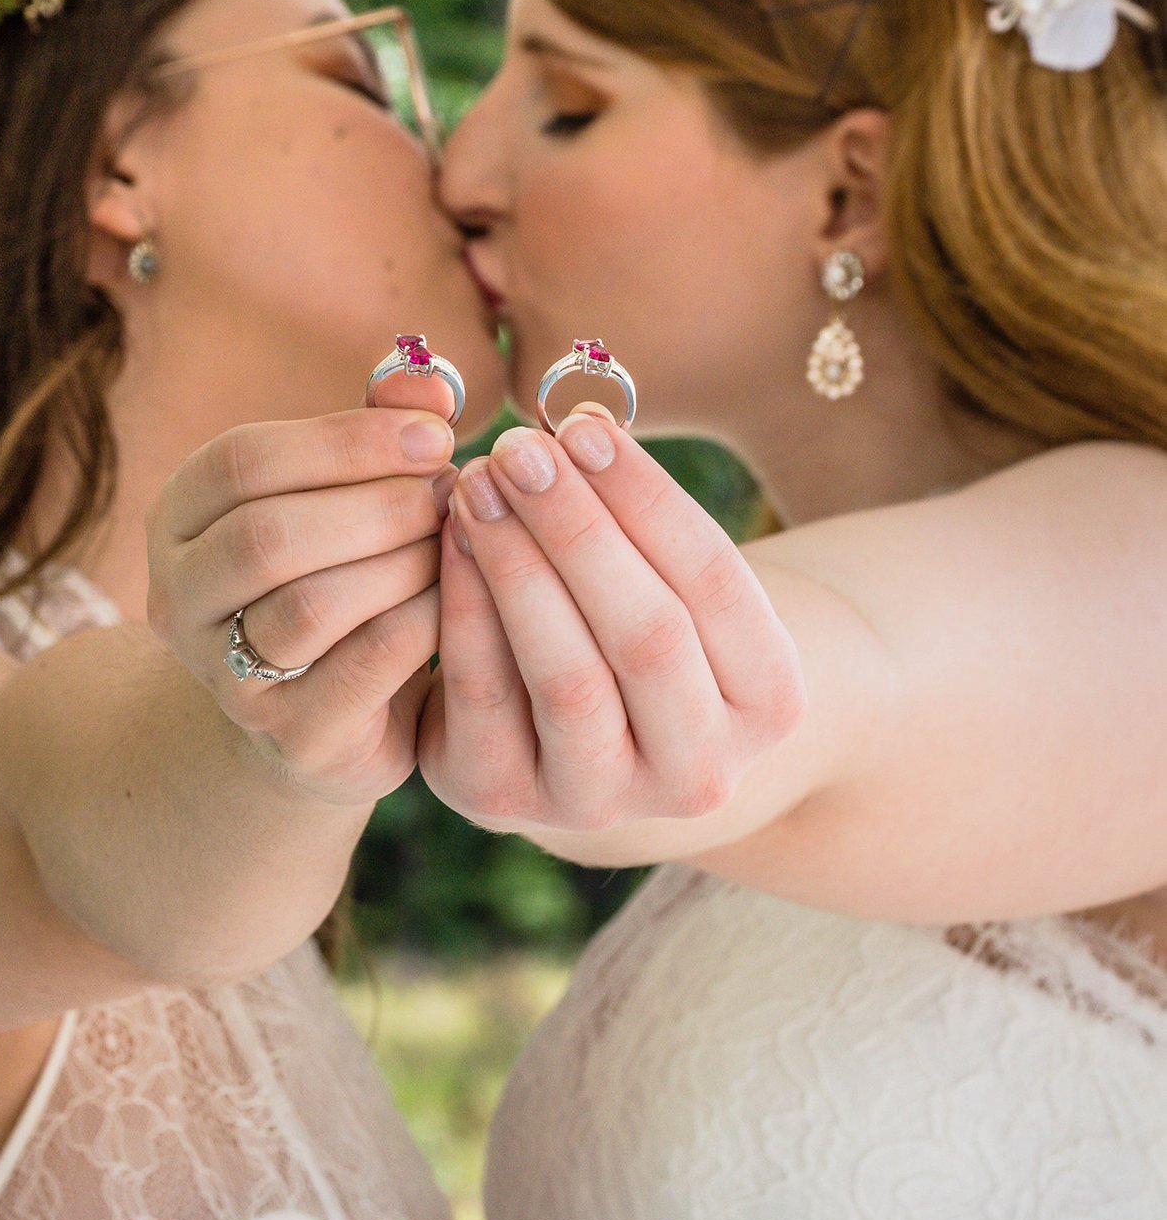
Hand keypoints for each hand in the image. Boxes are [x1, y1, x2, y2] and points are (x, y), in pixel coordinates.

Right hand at [147, 372, 457, 808]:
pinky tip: (461, 594)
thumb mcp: (345, 493)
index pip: (242, 461)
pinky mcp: (292, 735)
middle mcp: (180, 598)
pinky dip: (422, 620)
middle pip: (266, 535)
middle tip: (453, 492)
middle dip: (376, 505)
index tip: (437, 432)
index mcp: (179, 516)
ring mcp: (225, 676)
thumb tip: (427, 381)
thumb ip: (379, 430)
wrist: (321, 717)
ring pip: (308, 606)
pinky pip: (363, 668)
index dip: (345, 440)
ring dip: (400, 562)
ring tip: (456, 540)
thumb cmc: (339, 572)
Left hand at [420, 409, 804, 832]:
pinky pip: (484, 696)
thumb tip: (579, 420)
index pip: (715, 583)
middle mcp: (700, 772)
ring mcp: (602, 800)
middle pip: (647, 635)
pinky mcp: (505, 799)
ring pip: (568, 676)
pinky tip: (448, 536)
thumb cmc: (630, 621)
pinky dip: (465, 607)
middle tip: (519, 448)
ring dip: (518, 565)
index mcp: (770, 705)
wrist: (572, 740)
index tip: (583, 425)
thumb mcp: (664, 580)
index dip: (645, 498)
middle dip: (578, 529)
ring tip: (477, 483)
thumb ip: (636, 511)